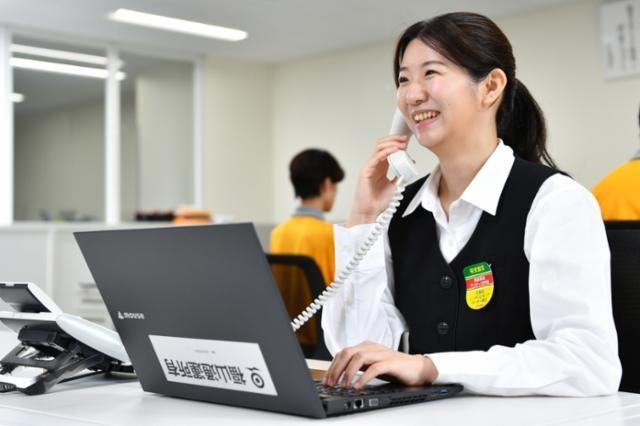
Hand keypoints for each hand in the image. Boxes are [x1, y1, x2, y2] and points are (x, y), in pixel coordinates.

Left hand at [323, 341, 437, 388]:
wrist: (417, 368)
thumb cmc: (394, 368)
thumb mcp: (371, 365)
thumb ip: (358, 366)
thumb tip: (339, 376)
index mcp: (365, 346)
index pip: (343, 353)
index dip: (333, 366)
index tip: (327, 380)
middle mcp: (371, 347)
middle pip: (347, 352)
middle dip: (337, 369)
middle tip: (331, 384)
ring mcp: (381, 353)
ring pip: (358, 358)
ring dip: (348, 372)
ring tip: (343, 385)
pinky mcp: (391, 362)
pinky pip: (374, 368)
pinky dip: (364, 377)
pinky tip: (358, 386)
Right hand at [346, 136, 408, 226]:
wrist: (369, 212)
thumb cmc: (377, 201)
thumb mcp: (394, 186)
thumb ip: (399, 177)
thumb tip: (407, 170)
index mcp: (380, 167)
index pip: (386, 149)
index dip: (396, 143)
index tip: (406, 141)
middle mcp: (374, 165)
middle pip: (382, 145)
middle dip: (394, 140)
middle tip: (405, 140)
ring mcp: (369, 166)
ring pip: (378, 148)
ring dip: (391, 143)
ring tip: (401, 144)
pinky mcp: (365, 171)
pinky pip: (376, 157)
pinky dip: (386, 151)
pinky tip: (395, 150)